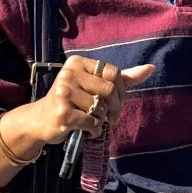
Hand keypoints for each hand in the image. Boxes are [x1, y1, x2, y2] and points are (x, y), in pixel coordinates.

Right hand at [28, 54, 155, 147]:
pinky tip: (87, 129)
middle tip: (110, 118)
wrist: (41, 120)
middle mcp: (69, 74)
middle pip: (109, 90)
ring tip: (92, 121)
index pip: (114, 73)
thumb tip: (151, 68)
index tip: (116, 102)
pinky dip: (94, 130)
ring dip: (102, 120)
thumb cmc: (72, 101)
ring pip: (101, 108)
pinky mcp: (62, 112)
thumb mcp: (94, 85)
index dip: (121, 91)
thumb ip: (122, 78)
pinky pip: (91, 122)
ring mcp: (63, 92)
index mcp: (77, 62)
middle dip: (115, 108)